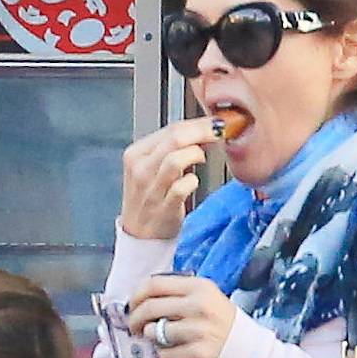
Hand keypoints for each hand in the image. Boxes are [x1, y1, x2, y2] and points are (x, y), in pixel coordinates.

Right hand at [121, 117, 218, 239]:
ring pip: (176, 159)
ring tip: (202, 158)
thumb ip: (172, 150)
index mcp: (136, 154)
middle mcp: (141, 169)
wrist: (140, 235)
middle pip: (175, 138)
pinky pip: (181, 187)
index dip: (198, 123)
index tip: (215, 122)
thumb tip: (203, 132)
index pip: (170, 129)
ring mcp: (151, 188)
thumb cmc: (150, 199)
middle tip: (220, 131)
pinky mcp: (163, 206)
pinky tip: (193, 182)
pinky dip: (192, 181)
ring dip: (196, 154)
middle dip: (203, 131)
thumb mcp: (152, 168)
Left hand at [128, 274, 236, 357]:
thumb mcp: (205, 297)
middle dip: (136, 319)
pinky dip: (164, 355)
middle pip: (150, 307)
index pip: (154, 284)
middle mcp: (200, 306)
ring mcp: (200, 330)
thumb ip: (177, 294)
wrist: (247, 349)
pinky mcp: (198, 353)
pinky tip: (176, 352)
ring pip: (155, 332)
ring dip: (153, 338)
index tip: (132, 306)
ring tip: (163, 340)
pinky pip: (164, 354)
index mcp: (199, 287)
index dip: (136, 296)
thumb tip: (141, 301)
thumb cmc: (219, 322)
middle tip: (135, 327)